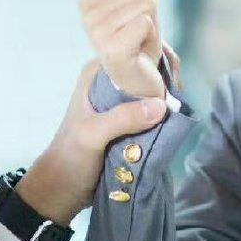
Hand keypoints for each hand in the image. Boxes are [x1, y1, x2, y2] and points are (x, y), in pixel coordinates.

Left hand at [14, 60, 167, 225]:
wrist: (62, 188)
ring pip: (151, 93)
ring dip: (166, 101)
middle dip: (165, 82)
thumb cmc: (70, 157)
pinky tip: (173, 122)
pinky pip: (151, 112)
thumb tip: (161, 106)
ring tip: (179, 112)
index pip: (133, 52)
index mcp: (98, 74)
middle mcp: (110, 82)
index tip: (174, 78)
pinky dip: (162, 117)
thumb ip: (123, 119)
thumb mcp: (93, 135)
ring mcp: (119, 102)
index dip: (156, 58)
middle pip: (147, 71)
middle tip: (178, 99)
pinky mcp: (127, 121)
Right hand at [78, 0, 180, 99]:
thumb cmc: (139, 35)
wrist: (139, 77)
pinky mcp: (113, 50)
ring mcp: (98, 33)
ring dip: (150, 23)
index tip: (132, 8)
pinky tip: (140, 48)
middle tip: (138, 29)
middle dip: (149, 6)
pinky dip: (150, 35)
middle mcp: (88, 14)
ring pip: (146, 3)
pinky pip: (145, 22)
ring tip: (139, 39)